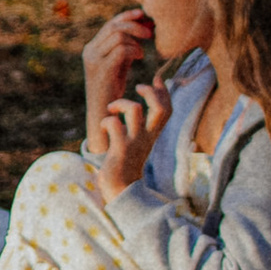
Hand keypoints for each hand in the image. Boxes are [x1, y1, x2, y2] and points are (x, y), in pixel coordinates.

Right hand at [82, 5, 156, 130]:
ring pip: (118, 35)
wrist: (102, 114)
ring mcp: (94, 60)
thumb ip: (124, 48)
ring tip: (141, 52)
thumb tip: (139, 31)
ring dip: (135, 40)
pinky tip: (139, 57)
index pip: (110, 24)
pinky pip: (121, 49)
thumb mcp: (117, 65)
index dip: (127, 16)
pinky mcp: (102, 69)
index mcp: (92, 48)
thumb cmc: (112, 90)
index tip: (143, 15)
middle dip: (135, 25)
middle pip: (114, 25)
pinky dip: (134, 50)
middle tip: (150, 32)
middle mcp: (90, 51)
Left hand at [87, 76, 167, 199]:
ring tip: (112, 110)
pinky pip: (114, 125)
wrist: (121, 190)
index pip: (167, 110)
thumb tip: (137, 109)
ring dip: (120, 103)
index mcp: (152, 135)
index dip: (164, 92)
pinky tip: (103, 128)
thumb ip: (139, 127)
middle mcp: (147, 137)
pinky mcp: (120, 149)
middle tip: (137, 88)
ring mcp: (134, 142)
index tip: (158, 79)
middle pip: (161, 108)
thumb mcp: (137, 143)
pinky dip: (106, 121)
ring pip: (135, 110)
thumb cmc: (125, 164)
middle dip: (150, 92)